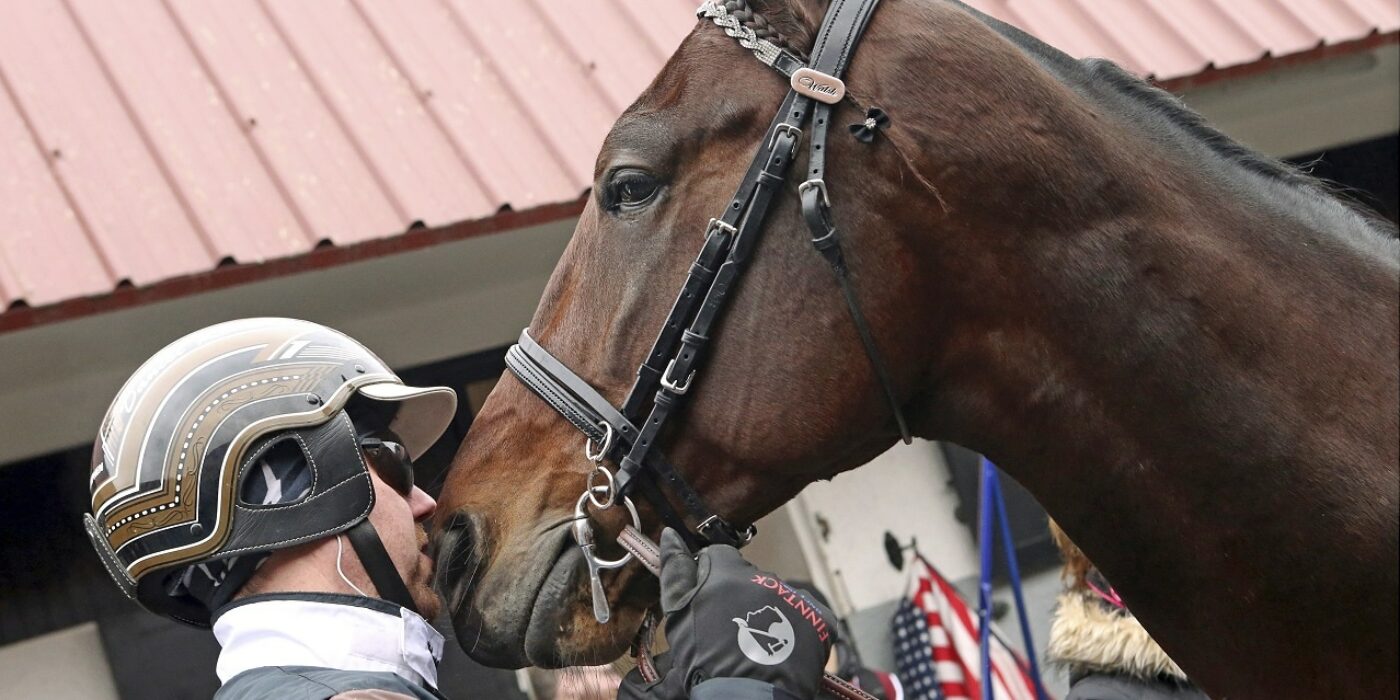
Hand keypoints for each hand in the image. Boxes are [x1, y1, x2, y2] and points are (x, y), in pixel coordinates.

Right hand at [618, 529, 834, 698]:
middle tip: (729, 630)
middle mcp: (763, 578)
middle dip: (737, 596)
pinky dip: (796, 627)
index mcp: (727, 573)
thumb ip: (675, 570)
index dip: (709, 577)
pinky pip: (805, 612)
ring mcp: (793, 596)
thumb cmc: (706, 663)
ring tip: (756, 644)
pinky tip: (781, 648)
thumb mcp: (678, 615)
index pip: (718, 556)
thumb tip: (670, 534)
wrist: (749, 698)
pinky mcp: (818, 617)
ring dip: (766, 611)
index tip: (707, 602)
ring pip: (775, 595)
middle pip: (747, 577)